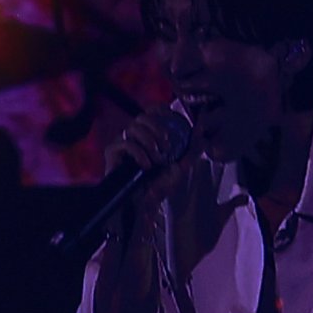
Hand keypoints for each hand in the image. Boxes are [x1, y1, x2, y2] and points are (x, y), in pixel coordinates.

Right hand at [105, 102, 218, 250]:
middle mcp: (134, 136)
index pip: (150, 112)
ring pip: (132, 127)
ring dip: (149, 141)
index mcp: (150, 135)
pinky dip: (139, 152)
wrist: (144, 202)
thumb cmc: (161, 184)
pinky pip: (125, 143)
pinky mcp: (111, 153)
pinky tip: (146, 165)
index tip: (171, 116)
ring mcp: (122, 143)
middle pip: (141, 117)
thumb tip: (200, 128)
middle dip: (157, 128)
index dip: (159, 110)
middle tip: (167, 145)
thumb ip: (193, 147)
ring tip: (157, 158)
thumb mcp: (182, 165)